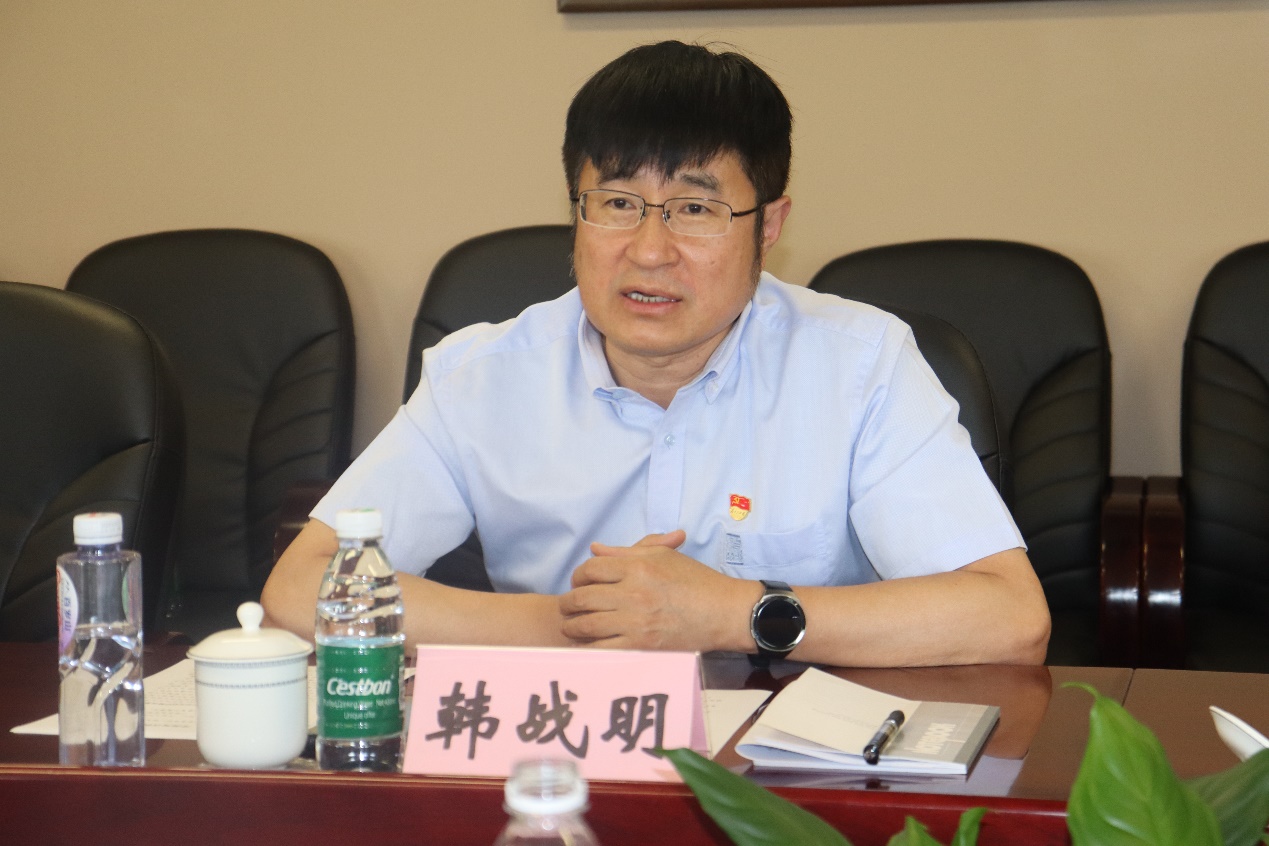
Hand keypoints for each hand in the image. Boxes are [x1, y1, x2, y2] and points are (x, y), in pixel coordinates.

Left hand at [558, 530, 755, 651]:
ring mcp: (636, 622)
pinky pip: (601, 649)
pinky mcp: (642, 646)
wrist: (724, 612)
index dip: (578, 576)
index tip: (580, 583)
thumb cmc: (696, 581)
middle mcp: (634, 592)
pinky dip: (588, 649)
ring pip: (586, 625)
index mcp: (638, 566)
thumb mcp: (663, 556)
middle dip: (569, 603)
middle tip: (569, 607)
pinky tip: (588, 646)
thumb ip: (626, 551)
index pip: (590, 568)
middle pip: (582, 597)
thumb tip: (594, 549)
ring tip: (574, 627)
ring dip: (573, 627)